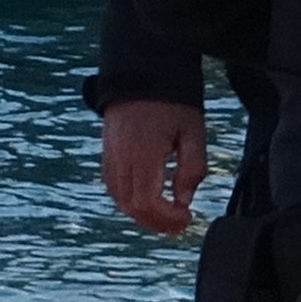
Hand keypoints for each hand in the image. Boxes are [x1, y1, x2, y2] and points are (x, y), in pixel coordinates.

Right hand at [102, 98, 210, 234]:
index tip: (186, 217)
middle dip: (155, 222)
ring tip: (165, 216)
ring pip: (119, 199)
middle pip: (130, 206)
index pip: (146, 201)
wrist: (141, 76)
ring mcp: (110, 156)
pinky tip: (148, 200)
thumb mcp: (193, 133)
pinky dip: (129, 201)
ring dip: (142, 214)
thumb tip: (184, 200)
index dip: (166, 218)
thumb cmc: (172, 105)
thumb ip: (191, 169)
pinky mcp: (107, 154)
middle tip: (178, 224)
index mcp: (144, 153)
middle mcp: (121, 158)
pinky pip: (113, 187)